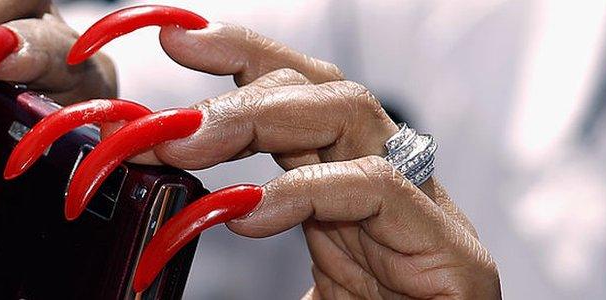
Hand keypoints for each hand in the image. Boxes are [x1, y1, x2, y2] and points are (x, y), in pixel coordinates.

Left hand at [151, 23, 500, 298]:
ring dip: (266, 116)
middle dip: (245, 77)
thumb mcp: (277, 296)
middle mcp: (379, 190)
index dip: (241, 59)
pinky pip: (383, 190)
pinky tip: (256, 210)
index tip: (176, 39)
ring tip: (196, 142)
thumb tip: (153, 247)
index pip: (295, 100)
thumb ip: (224, 265)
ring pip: (354, 115)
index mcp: (337, 194)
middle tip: (172, 97)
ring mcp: (419, 215)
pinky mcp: (452, 254)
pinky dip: (313, 190)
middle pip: (323, 89)